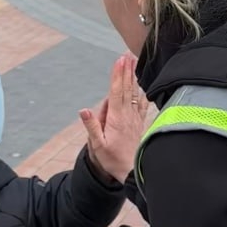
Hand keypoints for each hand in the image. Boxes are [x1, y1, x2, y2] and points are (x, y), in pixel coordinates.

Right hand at [81, 53, 147, 182]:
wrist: (133, 171)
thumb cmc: (113, 160)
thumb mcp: (98, 145)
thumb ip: (92, 127)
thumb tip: (84, 110)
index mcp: (116, 118)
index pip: (116, 91)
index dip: (118, 74)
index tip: (120, 60)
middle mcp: (127, 115)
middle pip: (127, 88)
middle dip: (126, 70)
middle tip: (127, 54)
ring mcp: (134, 119)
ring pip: (134, 94)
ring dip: (134, 78)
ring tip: (135, 64)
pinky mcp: (139, 124)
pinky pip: (140, 105)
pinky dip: (141, 93)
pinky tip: (142, 87)